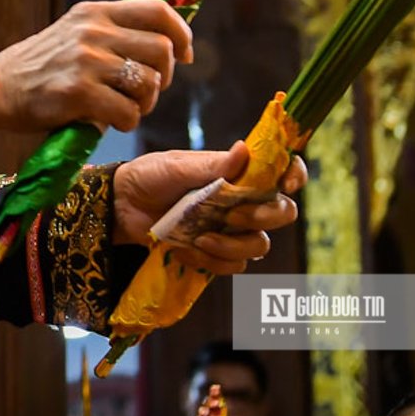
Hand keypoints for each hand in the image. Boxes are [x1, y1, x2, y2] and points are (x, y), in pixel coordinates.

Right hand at [0, 0, 193, 133]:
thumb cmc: (41, 67)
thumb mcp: (76, 33)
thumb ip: (113, 32)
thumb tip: (167, 43)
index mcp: (95, 12)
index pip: (158, 10)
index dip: (182, 33)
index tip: (185, 54)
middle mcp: (93, 30)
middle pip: (162, 49)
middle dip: (164, 77)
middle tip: (146, 91)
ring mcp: (86, 60)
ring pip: (149, 83)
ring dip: (145, 104)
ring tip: (124, 107)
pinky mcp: (78, 92)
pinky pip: (128, 112)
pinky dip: (126, 123)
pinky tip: (107, 121)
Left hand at [112, 141, 308, 274]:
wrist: (121, 207)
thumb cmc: (149, 176)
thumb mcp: (176, 166)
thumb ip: (211, 165)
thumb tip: (245, 149)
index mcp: (237, 173)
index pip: (280, 171)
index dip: (294, 174)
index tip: (287, 182)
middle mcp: (242, 201)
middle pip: (282, 212)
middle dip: (264, 217)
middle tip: (232, 216)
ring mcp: (231, 229)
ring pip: (259, 245)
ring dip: (233, 246)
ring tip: (199, 239)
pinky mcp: (215, 252)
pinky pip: (233, 266)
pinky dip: (211, 261)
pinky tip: (184, 249)